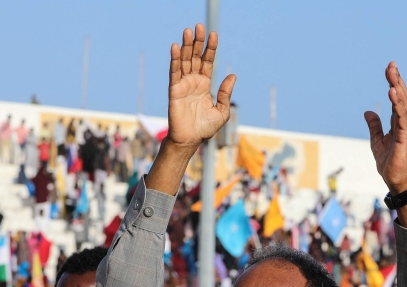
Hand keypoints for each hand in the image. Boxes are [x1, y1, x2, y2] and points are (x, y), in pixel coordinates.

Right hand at [166, 24, 236, 150]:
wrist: (190, 140)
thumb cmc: (205, 128)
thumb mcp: (222, 111)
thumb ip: (226, 93)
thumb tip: (232, 76)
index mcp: (205, 84)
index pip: (207, 62)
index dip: (210, 48)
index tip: (213, 34)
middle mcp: (193, 81)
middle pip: (195, 57)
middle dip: (197, 42)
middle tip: (199, 26)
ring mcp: (183, 84)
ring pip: (185, 61)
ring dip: (186, 46)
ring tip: (188, 31)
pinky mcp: (174, 89)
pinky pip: (174, 72)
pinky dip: (175, 59)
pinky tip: (176, 47)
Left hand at [364, 61, 406, 193]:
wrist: (394, 179)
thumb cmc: (389, 162)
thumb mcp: (376, 141)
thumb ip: (374, 126)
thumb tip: (368, 112)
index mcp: (398, 122)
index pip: (397, 98)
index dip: (394, 83)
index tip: (390, 69)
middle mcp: (404, 122)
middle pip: (401, 97)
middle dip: (396, 80)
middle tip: (391, 65)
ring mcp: (406, 129)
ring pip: (402, 104)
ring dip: (397, 88)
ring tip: (392, 74)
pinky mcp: (404, 136)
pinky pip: (401, 117)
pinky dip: (397, 104)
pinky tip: (392, 93)